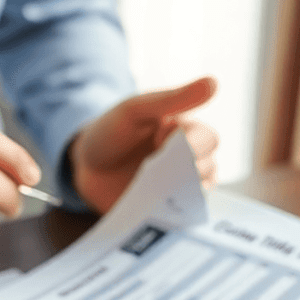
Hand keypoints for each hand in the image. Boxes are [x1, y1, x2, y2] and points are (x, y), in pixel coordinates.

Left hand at [70, 76, 218, 213]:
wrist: (84, 166)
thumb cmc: (110, 131)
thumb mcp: (137, 109)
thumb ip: (173, 98)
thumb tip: (214, 82)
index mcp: (185, 133)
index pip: (208, 139)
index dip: (189, 142)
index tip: (158, 139)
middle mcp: (188, 161)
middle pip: (209, 168)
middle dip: (186, 168)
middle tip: (154, 166)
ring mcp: (177, 188)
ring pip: (199, 194)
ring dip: (179, 191)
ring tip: (151, 187)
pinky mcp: (165, 211)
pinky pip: (181, 216)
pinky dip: (172, 214)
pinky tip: (154, 208)